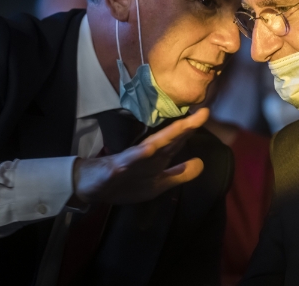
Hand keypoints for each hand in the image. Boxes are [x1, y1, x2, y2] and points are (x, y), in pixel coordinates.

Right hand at [72, 108, 208, 204]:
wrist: (92, 186)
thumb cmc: (126, 182)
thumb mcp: (158, 184)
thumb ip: (179, 174)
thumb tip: (202, 163)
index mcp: (157, 157)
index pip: (177, 141)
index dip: (192, 129)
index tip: (206, 113)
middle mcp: (148, 153)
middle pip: (169, 139)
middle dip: (185, 127)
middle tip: (204, 113)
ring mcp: (132, 159)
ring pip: (153, 145)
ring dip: (168, 136)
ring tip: (183, 126)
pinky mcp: (117, 167)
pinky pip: (129, 160)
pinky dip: (139, 155)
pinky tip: (149, 149)